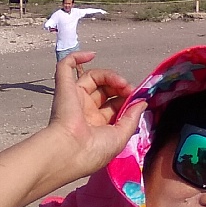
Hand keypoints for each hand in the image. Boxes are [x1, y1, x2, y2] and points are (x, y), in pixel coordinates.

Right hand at [46, 52, 142, 179]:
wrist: (70, 151)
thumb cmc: (94, 150)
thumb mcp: (120, 136)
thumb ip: (132, 118)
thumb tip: (142, 102)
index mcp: (97, 124)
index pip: (115, 104)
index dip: (127, 98)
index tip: (138, 99)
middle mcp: (85, 111)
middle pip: (105, 89)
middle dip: (120, 86)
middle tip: (129, 89)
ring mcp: (74, 98)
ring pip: (93, 77)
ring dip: (109, 75)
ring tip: (120, 82)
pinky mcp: (63, 88)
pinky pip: (65, 66)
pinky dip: (76, 57)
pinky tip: (91, 55)